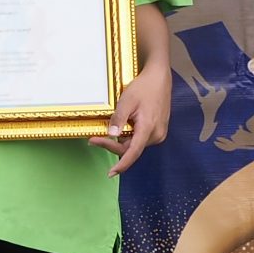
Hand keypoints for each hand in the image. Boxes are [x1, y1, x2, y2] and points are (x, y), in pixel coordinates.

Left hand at [94, 59, 171, 175]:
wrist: (159, 79)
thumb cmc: (143, 88)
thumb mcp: (127, 101)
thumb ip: (119, 119)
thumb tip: (111, 136)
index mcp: (148, 128)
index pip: (133, 153)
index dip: (121, 165)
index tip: (111, 173)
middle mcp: (156, 135)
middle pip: (131, 149)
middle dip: (113, 145)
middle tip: (94, 139)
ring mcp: (159, 134)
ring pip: (135, 144)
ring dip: (122, 139)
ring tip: (113, 125)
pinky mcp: (158, 131)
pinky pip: (140, 139)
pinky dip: (130, 136)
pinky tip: (125, 124)